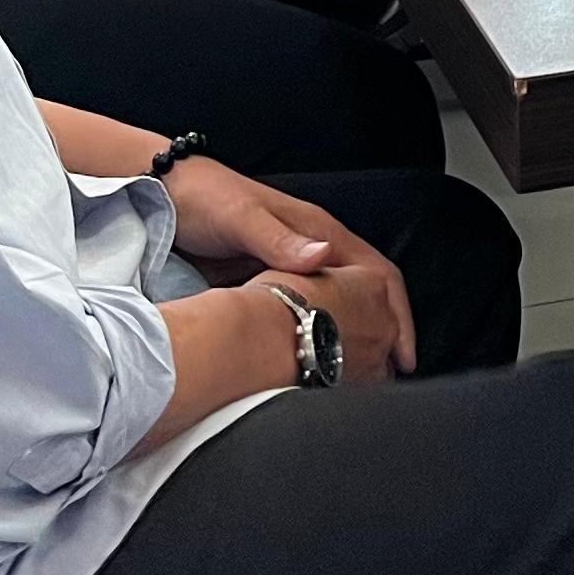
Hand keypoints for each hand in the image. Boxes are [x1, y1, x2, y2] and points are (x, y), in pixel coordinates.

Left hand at [175, 160, 416, 379]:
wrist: (168, 194)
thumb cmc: (207, 201)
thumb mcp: (243, 218)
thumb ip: (281, 240)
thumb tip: (324, 256)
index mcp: (319, 233)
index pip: (378, 275)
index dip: (398, 316)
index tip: (405, 355)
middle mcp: (314, 251)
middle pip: (367, 296)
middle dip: (385, 335)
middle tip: (392, 379)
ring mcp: (294, 267)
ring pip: (340, 307)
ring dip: (356, 340)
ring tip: (363, 380)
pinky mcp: (272, 281)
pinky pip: (310, 312)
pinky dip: (322, 337)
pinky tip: (316, 362)